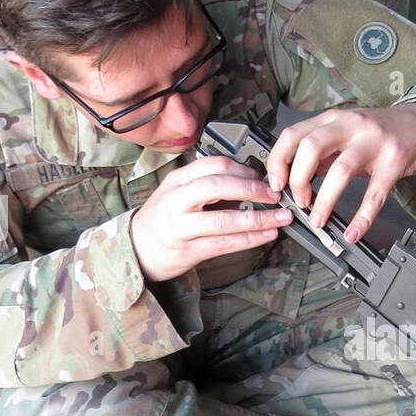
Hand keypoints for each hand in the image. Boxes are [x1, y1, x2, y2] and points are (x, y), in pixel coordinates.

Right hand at [128, 156, 293, 281]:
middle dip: (253, 189)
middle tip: (275, 195)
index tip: (263, 177)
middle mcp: (176, 200)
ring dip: (259, 218)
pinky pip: (224, 243)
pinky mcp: (187, 250)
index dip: (243, 170)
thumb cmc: (162, 220)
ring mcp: (180, 226)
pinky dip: (250, 239)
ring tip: (281, 218)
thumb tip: (250, 183)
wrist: (134, 249)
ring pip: (224, 219)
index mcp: (177, 180)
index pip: (213, 165)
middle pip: (218, 186)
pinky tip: (267, 235)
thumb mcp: (178, 194)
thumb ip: (208, 186)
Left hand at [264, 104, 415, 242]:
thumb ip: (321, 153)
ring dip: (325, 200)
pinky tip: (354, 231)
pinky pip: (375, 193)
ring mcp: (374, 142)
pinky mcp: (395, 160)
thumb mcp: (346, 133)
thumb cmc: (381, 131)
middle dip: (298, 180)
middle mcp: (350, 125)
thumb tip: (294, 179)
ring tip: (319, 220)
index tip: (277, 185)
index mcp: (333, 119)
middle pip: (310, 148)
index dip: (278, 162)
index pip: (293, 135)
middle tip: (300, 202)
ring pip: (340, 170)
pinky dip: (362, 217)